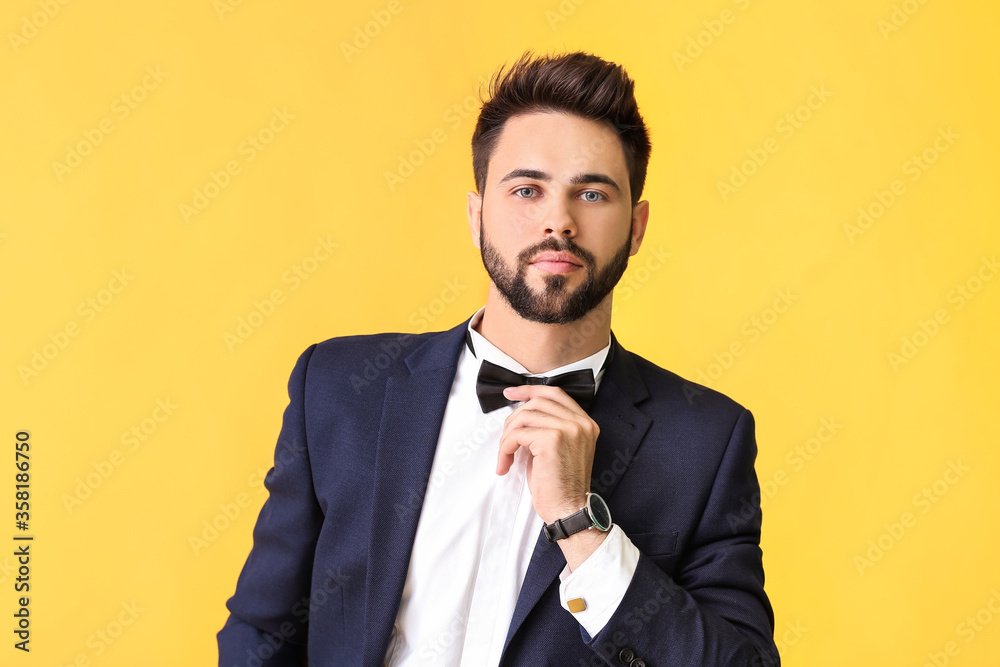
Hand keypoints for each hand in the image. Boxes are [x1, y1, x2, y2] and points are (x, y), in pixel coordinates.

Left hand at [496, 384, 598, 524]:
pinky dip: (505, 448)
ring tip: (505, 455)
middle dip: (513, 418)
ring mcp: (568, 429)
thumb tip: (520, 412)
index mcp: (585, 423)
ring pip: (524, 416)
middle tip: (505, 439)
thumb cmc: (559, 485)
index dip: (530, 390)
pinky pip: (517, 435)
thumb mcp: (558, 449)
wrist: (568, 510)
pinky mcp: (552, 440)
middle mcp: (580, 423)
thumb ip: (547, 426)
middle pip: (536, 402)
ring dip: (507, 436)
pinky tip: (505, 463)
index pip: (555, 393)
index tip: (511, 394)